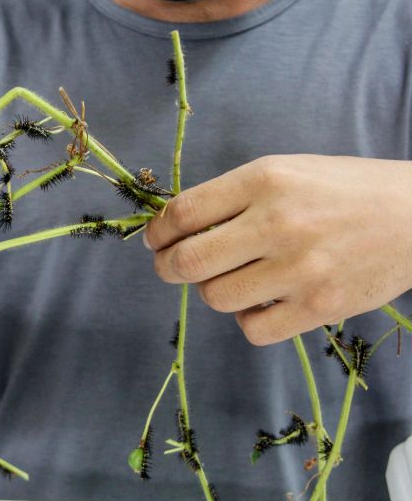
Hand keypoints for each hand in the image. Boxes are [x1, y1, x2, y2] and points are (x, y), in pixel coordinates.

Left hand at [144, 155, 411, 344]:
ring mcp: (300, 268)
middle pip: (188, 262)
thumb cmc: (344, 190)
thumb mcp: (286, 171)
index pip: (183, 213)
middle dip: (167, 267)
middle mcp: (278, 223)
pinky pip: (252, 329)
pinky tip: (261, 301)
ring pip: (216, 298)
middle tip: (172, 267)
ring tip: (232, 277)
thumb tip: (176, 227)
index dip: (157, 232)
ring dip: (212, 290)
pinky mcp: (320, 306)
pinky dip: (247, 318)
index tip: (156, 240)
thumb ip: (233, 196)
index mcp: (265, 180)